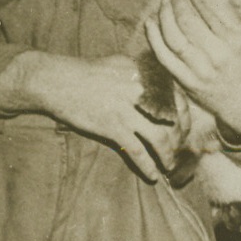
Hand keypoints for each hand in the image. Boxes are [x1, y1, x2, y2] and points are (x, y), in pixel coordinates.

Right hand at [0, 51, 185, 182]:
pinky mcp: (112, 126)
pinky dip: (147, 166)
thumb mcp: (120, 64)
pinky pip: (137, 151)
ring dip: (168, 155)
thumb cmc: (87, 72)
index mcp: (145, 75)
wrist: (55, 80)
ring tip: (170, 166)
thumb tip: (163, 88)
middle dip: (180, 139)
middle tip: (179, 150)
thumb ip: (142, 74)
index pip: (177, 99)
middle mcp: (141, 91)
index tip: (185, 129)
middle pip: (173, 120)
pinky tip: (153, 175)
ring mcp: (127, 110)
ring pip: (160, 138)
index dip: (185, 117)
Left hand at [144, 0, 240, 139]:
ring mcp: (199, 70)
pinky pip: (165, 57)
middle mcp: (216, 55)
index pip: (208, 13)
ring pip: (173, 37)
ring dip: (165, 16)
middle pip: (188, 21)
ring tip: (164, 2)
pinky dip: (154, 38)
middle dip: (178, 2)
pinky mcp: (186, 81)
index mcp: (236, 42)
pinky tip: (150, 23)